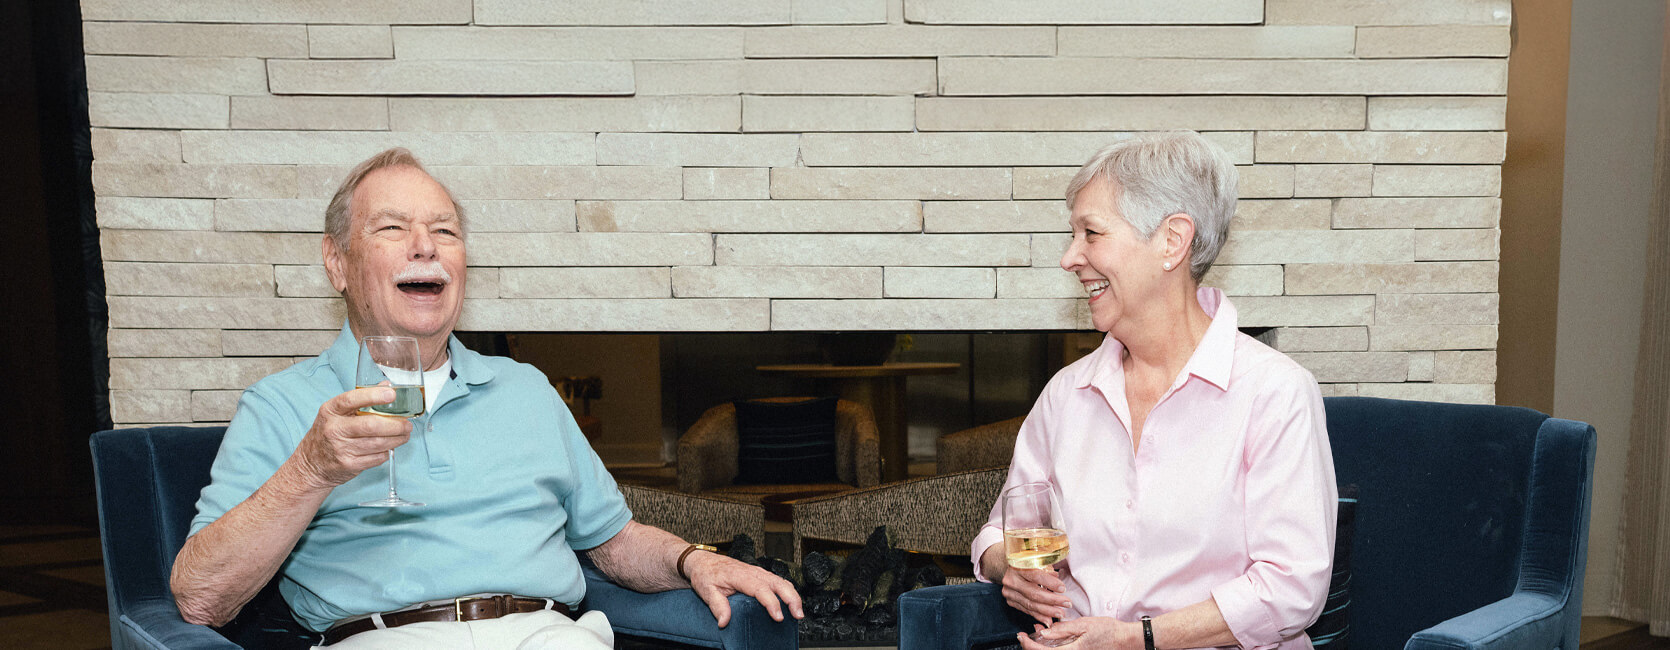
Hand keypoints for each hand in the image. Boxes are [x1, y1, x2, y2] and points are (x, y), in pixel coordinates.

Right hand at [292, 386, 412, 487]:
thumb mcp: (336, 413)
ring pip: (378, 443)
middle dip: (396, 425)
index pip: (351, 399)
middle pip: (371, 425)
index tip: (392, 394)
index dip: (373, 396)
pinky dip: (387, 451)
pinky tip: (389, 447)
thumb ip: (361, 399)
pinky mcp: (349, 464)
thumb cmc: (328, 433)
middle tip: (407, 424)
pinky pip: (376, 457)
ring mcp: (341, 448)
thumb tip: (387, 385)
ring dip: (397, 439)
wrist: (311, 464)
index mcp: (330, 411)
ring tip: (404, 435)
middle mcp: (334, 429)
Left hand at [683, 551, 804, 627]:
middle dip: (791, 598)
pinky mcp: (761, 575)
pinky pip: (779, 581)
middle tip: (798, 615)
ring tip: (799, 612)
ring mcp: (759, 572)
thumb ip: (717, 606)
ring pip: (782, 581)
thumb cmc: (706, 574)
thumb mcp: (707, 591)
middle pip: (778, 582)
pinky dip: (789, 591)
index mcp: (740, 575)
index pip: (760, 589)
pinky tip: (792, 603)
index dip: (771, 603)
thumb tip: (724, 622)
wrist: (704, 561)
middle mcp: (753, 571)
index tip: (778, 616)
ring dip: (793, 595)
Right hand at [1001, 564, 1073, 625]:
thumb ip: (1047, 569)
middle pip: (1033, 593)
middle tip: (1067, 604)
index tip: (1063, 589)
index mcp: (1018, 565)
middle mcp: (1011, 580)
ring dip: (1047, 611)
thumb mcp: (1038, 561)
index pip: (1035, 576)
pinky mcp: (1011, 601)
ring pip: (1030, 604)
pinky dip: (1039, 616)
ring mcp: (1009, 592)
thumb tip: (1058, 578)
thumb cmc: (1028, 563)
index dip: (1050, 583)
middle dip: (1052, 600)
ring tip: (1060, 613)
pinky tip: (1048, 619)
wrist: (1011, 569)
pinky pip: (1027, 610)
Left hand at [1017, 616, 1133, 649]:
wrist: (1124, 640)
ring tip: (1035, 632)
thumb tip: (1044, 632)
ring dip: (1039, 646)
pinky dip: (1050, 646)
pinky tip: (1048, 636)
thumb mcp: (1084, 625)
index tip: (1020, 636)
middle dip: (1030, 646)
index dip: (1028, 645)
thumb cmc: (1108, 631)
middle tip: (1023, 635)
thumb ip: (1063, 630)